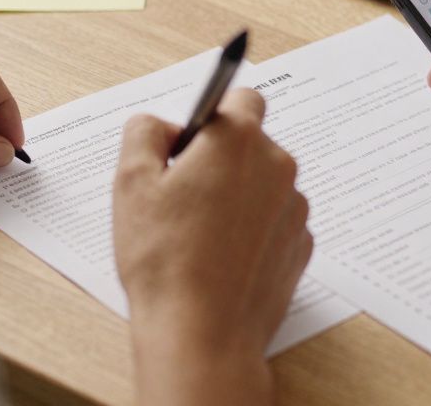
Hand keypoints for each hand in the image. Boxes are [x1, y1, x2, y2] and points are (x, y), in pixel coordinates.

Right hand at [113, 89, 310, 405]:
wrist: (202, 333)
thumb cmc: (163, 259)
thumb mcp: (131, 183)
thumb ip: (143, 133)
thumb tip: (162, 125)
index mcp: (236, 139)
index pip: (240, 97)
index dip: (211, 118)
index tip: (189, 144)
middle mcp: (276, 165)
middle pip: (251, 143)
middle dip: (221, 159)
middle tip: (182, 197)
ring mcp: (294, 208)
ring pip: (263, 184)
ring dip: (238, 196)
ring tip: (199, 235)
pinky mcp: (300, 246)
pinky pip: (274, 222)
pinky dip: (253, 231)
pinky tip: (222, 258)